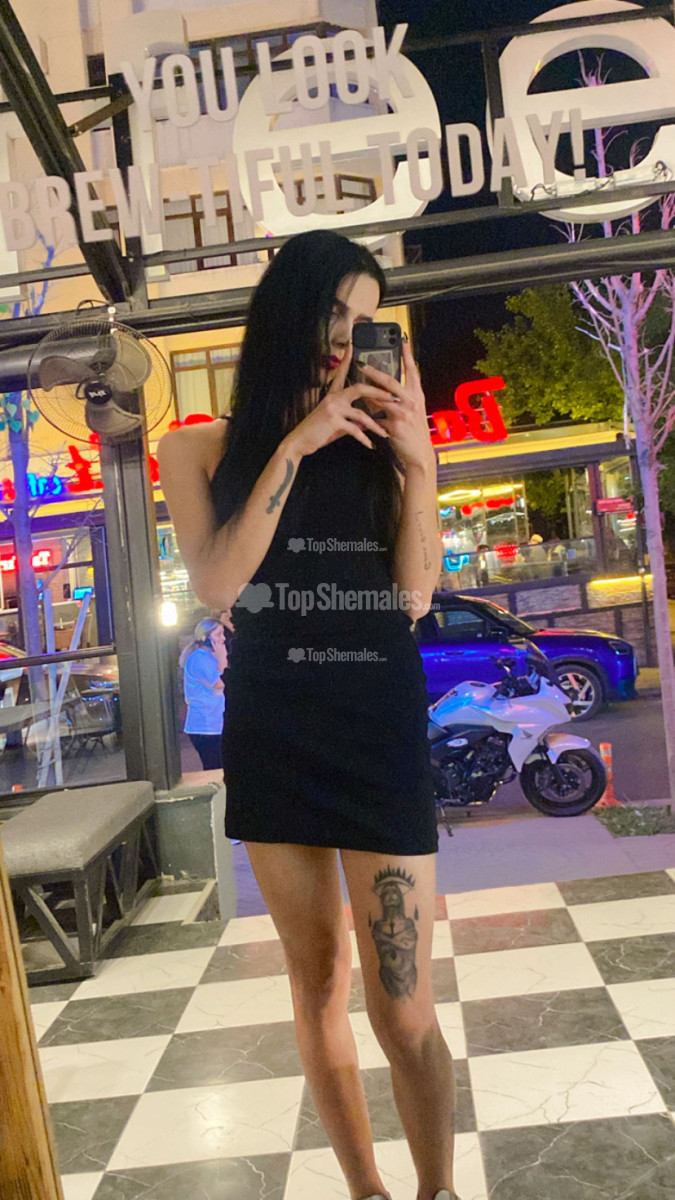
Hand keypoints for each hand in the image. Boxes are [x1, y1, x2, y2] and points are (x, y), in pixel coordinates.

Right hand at [282, 345, 396, 457]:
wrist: (299, 441)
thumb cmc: (317, 431)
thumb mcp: (335, 421)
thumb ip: (350, 419)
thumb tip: (366, 423)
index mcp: (333, 395)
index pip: (342, 373)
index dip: (346, 360)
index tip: (352, 347)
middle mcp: (333, 398)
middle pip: (360, 388)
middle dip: (379, 393)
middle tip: (394, 398)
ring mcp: (333, 408)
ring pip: (361, 413)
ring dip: (375, 425)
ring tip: (385, 433)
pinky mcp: (333, 420)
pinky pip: (354, 429)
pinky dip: (364, 438)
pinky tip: (370, 445)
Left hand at [357, 341, 435, 470]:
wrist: (419, 453)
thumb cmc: (414, 431)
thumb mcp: (412, 411)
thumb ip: (399, 398)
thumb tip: (378, 389)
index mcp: (417, 394)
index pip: (413, 371)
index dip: (408, 355)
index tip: (402, 340)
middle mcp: (413, 401)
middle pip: (390, 381)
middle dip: (373, 371)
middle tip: (361, 363)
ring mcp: (404, 412)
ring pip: (380, 398)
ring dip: (366, 392)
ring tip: (354, 385)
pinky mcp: (396, 425)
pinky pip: (376, 416)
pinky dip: (367, 416)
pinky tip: (360, 415)